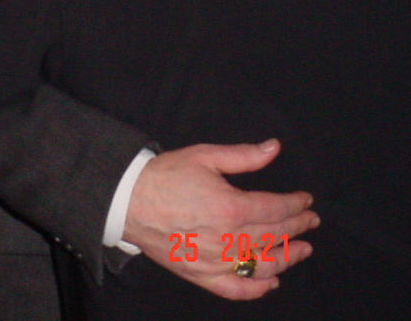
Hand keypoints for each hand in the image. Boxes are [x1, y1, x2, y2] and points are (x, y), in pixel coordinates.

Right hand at [124, 139, 317, 299]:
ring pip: (263, 265)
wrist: (127, 200)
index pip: (276, 209)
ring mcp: (215, 260)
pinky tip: (272, 282)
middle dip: (297, 227)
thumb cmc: (164, 175)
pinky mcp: (200, 275)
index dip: (296, 205)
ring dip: (287, 257)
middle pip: (274, 235)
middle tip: (310, 221)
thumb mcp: (204, 156)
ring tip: (302, 249)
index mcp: (231, 207)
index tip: (306, 201)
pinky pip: (236, 289)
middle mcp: (227, 238)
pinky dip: (258, 289)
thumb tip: (274, 148)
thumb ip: (243, 155)